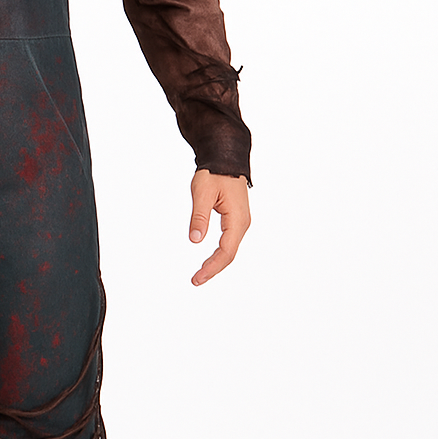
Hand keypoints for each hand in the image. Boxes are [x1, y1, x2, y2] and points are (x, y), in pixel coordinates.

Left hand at [188, 169, 250, 285]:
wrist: (226, 158)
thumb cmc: (215, 173)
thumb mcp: (202, 193)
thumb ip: (199, 217)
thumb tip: (195, 240)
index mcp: (237, 219)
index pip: (226, 251)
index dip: (212, 266)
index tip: (197, 277)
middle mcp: (242, 223)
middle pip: (229, 254)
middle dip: (213, 269)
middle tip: (195, 280)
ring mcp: (241, 222)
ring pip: (230, 249)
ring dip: (216, 263)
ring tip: (200, 274)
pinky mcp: (236, 219)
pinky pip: (229, 242)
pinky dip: (219, 253)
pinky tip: (209, 260)